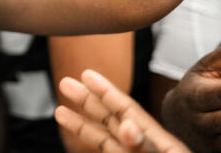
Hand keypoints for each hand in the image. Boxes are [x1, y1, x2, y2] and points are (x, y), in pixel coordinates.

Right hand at [57, 69, 190, 152]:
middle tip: (65, 83)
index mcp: (162, 145)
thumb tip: (128, 126)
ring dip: (82, 126)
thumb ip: (147, 146)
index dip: (106, 92)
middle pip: (113, 121)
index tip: (86, 75)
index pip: (128, 111)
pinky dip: (89, 145)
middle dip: (88, 102)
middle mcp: (147, 152)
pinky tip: (74, 139)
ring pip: (106, 142)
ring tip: (59, 111)